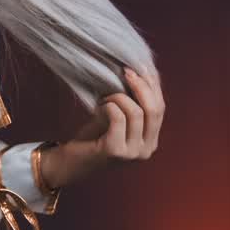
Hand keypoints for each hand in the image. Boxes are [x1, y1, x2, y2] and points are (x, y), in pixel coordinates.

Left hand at [45, 64, 164, 189]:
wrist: (69, 163)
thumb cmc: (93, 137)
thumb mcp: (118, 117)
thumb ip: (133, 103)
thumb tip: (143, 71)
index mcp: (151, 141)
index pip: (160, 108)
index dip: (153, 85)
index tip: (140, 66)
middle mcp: (146, 150)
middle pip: (155, 110)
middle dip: (141, 86)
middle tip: (125, 71)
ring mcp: (133, 154)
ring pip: (137, 112)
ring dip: (118, 97)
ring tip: (104, 98)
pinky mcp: (116, 151)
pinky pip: (119, 117)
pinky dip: (109, 106)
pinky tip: (99, 107)